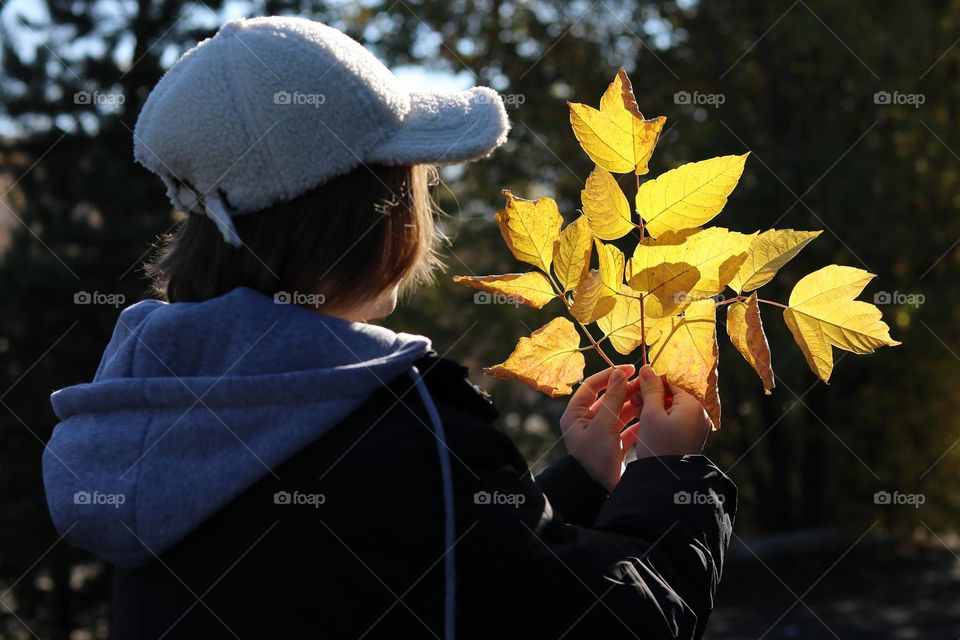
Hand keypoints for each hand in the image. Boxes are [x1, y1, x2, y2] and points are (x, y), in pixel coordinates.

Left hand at [560, 365, 640, 491]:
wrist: (596, 492)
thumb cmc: (594, 457)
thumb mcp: (603, 424)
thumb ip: (613, 398)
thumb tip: (619, 372)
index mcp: (575, 414)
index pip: (591, 386)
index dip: (610, 375)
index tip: (630, 369)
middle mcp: (586, 422)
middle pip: (609, 399)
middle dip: (627, 391)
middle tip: (646, 383)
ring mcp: (601, 434)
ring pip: (620, 413)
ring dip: (635, 406)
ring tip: (652, 398)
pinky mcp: (614, 446)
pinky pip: (627, 429)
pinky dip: (639, 423)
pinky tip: (652, 416)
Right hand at [626, 365, 710, 459]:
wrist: (667, 480)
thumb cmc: (658, 445)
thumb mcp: (651, 414)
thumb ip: (650, 389)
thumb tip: (647, 368)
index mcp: (693, 404)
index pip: (672, 381)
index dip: (652, 380)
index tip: (635, 384)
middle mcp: (699, 413)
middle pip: (674, 393)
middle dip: (652, 393)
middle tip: (633, 399)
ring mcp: (696, 425)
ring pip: (673, 405)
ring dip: (654, 404)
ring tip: (636, 409)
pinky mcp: (690, 435)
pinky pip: (676, 418)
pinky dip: (661, 416)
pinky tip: (645, 420)